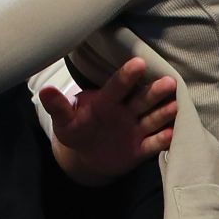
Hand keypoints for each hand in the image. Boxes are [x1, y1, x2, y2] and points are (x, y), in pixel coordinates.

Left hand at [39, 57, 175, 184]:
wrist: (87, 156)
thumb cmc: (76, 130)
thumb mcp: (65, 121)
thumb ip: (58, 107)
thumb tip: (43, 90)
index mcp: (106, 101)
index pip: (117, 86)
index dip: (127, 76)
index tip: (138, 62)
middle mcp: (125, 112)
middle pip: (141, 100)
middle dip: (154, 91)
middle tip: (169, 81)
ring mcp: (135, 129)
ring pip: (151, 119)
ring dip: (163, 113)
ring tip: (176, 105)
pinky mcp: (140, 149)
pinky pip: (152, 145)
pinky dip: (162, 140)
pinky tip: (172, 134)